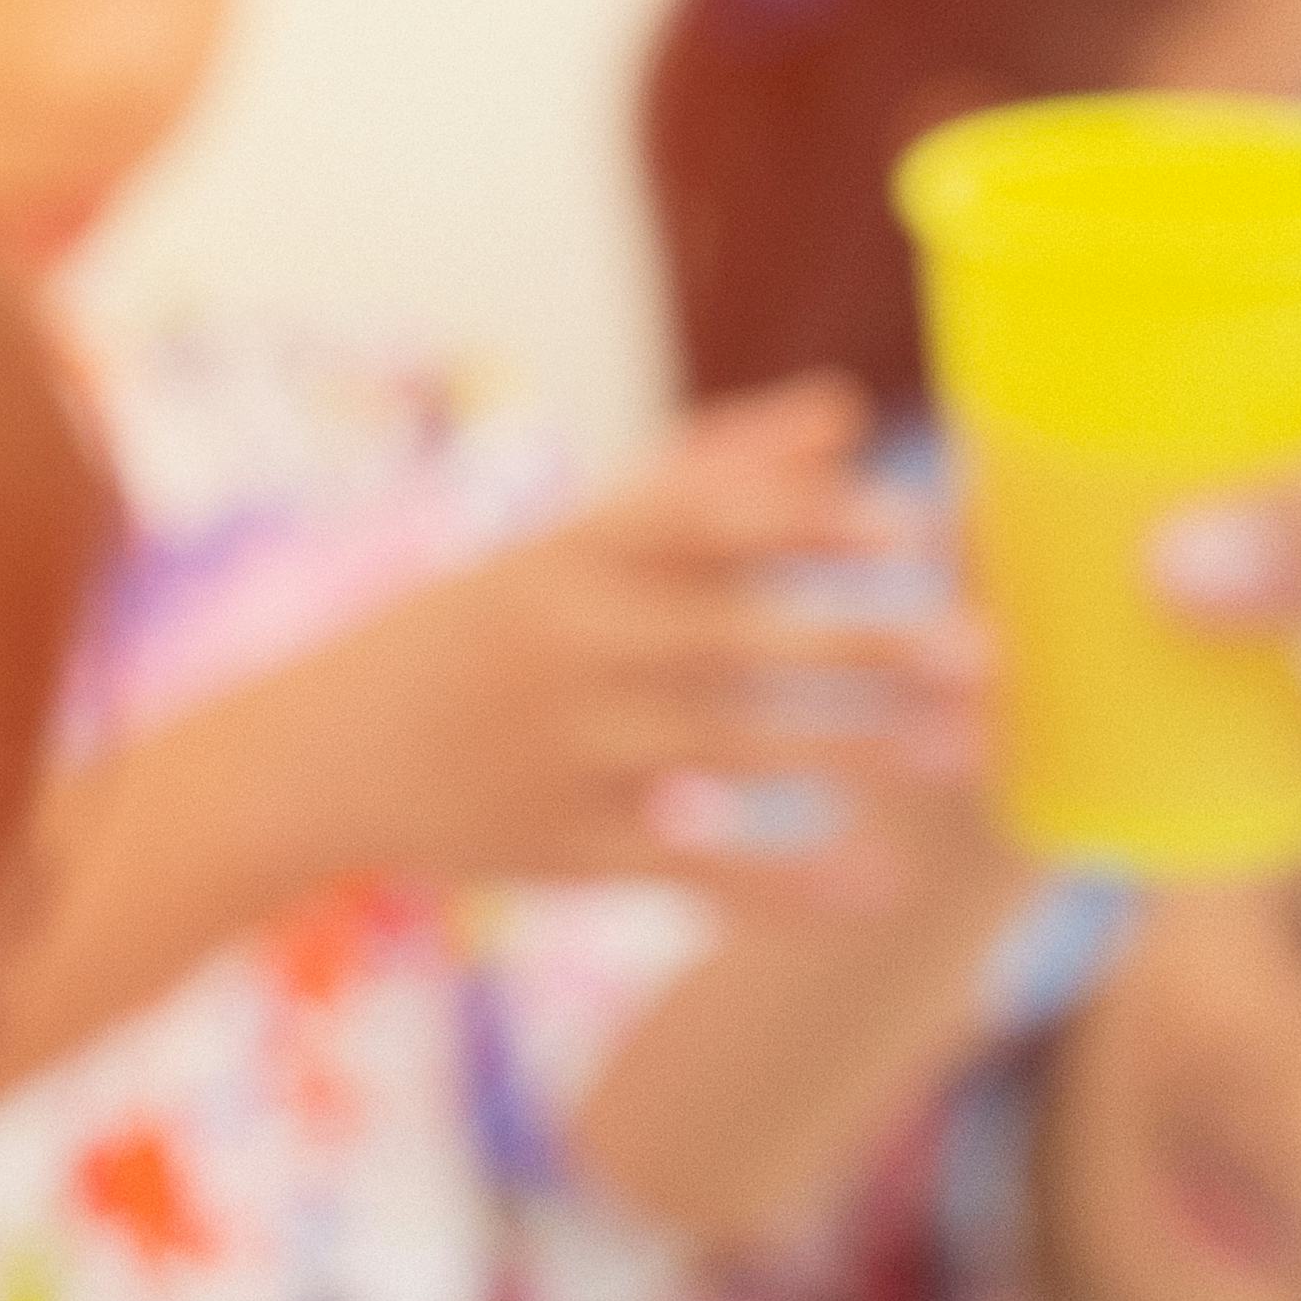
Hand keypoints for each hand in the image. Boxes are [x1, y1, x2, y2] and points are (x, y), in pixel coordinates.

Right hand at [293, 381, 987, 898]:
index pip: (706, 520)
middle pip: (738, 637)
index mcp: (574, 551)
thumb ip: (713, 477)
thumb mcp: (571, 542)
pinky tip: (874, 889)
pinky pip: (693, 866)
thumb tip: (844, 411)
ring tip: (960, 757)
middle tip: (984, 656)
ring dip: (856, 754)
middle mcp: (571, 642)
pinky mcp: (565, 848)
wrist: (315, 756)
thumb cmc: (476, 629)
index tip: (915, 527)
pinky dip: (787, 882)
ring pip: (733, 749)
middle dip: (866, 646)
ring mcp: (566, 750)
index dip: (813, 521)